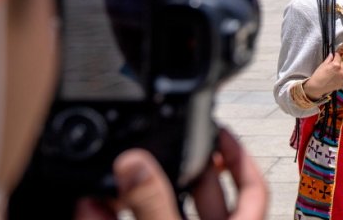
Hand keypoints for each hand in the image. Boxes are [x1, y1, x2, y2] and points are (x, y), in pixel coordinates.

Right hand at [74, 129, 267, 219]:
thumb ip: (154, 205)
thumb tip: (136, 164)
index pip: (254, 188)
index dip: (241, 158)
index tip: (221, 132)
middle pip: (206, 196)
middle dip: (184, 167)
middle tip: (164, 143)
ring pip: (164, 214)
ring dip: (139, 194)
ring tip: (121, 169)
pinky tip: (89, 207)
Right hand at [303, 52, 342, 98]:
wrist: (316, 87)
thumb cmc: (318, 76)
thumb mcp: (322, 65)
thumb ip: (329, 59)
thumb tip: (331, 54)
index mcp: (336, 65)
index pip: (338, 57)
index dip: (336, 55)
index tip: (334, 55)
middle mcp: (341, 71)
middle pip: (341, 63)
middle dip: (338, 63)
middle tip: (331, 65)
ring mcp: (342, 78)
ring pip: (342, 71)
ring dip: (339, 70)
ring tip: (332, 73)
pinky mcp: (342, 84)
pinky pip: (342, 78)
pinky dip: (339, 77)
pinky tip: (333, 79)